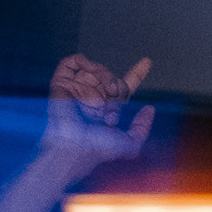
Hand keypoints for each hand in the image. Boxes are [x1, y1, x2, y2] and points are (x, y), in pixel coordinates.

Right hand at [33, 52, 153, 177]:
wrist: (75, 147)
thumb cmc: (99, 150)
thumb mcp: (130, 144)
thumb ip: (142, 128)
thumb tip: (150, 108)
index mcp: (108, 108)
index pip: (124, 87)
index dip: (137, 74)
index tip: (147, 62)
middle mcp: (93, 97)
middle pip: (112, 77)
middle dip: (115, 84)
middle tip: (109, 100)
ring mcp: (77, 90)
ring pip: (95, 69)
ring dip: (102, 78)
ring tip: (97, 98)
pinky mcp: (61, 84)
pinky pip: (72, 63)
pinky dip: (82, 62)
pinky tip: (88, 72)